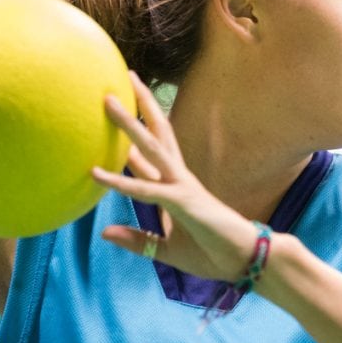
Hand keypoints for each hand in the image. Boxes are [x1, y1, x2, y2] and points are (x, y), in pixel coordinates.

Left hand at [92, 72, 257, 281]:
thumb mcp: (165, 250)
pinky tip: (96, 172)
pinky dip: (119, 181)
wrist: (245, 260)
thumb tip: (104, 232)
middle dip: (140, 108)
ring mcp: (181, 187)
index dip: (134, 137)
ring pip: (150, 147)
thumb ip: (137, 241)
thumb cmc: (212, 254)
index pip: (152, 157)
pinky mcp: (182, 202)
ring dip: (129, 123)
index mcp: (177, 188)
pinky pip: (145, 190)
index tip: (119, 116)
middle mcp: (179, 179)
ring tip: (109, 100)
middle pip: (156, 135)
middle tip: (122, 81)